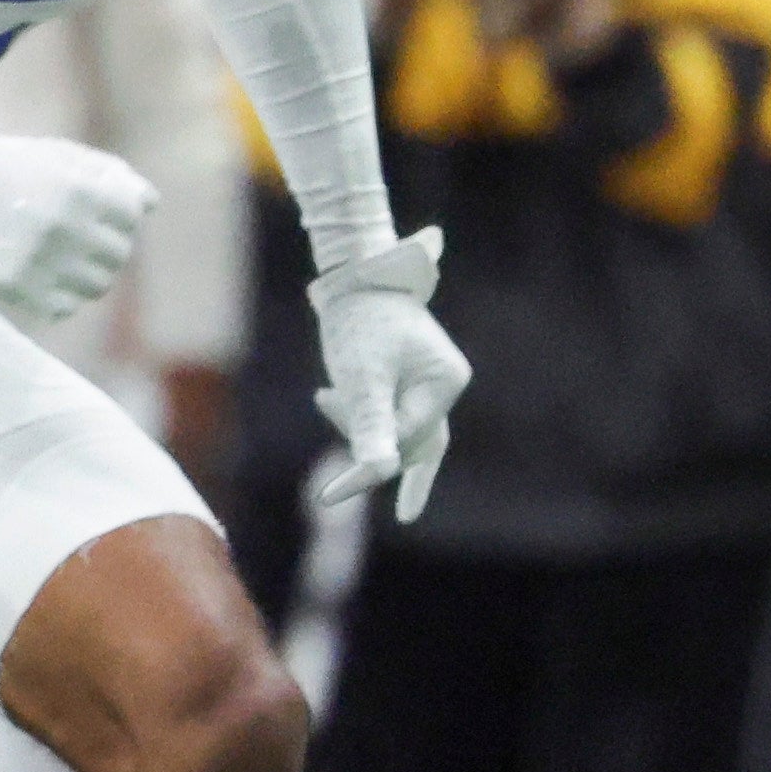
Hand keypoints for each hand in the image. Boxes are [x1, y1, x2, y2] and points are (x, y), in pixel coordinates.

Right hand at [0, 129, 156, 330]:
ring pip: (97, 285)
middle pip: (118, 254)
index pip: (132, 215)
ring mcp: (44, 263)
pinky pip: (65, 306)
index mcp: (80, 191)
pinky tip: (41, 275)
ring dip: (85, 273)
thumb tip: (151, 204)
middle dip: (103, 246)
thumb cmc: (4, 167)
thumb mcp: (57, 155)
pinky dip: (60, 295)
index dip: (118, 214)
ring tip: (61, 259)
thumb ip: (110, 174)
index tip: (99, 213)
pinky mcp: (20, 290)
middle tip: (77, 238)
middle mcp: (68, 229)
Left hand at [306, 228, 468, 523]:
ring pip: (394, 427)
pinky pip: (385, 410)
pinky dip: (355, 411)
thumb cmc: (358, 323)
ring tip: (325, 396)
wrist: (353, 275)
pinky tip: (326, 395)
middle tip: (335, 478)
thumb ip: (371, 424)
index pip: (407, 441)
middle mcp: (442, 384)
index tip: (331, 495)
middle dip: (370, 449)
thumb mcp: (361, 377)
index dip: (368, 469)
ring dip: (356, 422)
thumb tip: (376, 472)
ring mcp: (427, 382)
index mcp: (445, 384)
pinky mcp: (405, 377)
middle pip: (411, 442)